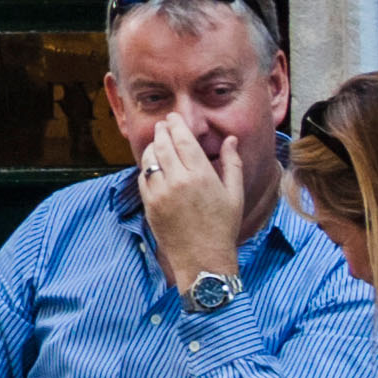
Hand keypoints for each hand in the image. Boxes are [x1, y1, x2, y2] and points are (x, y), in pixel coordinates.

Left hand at [137, 117, 246, 289]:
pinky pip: (143, 178)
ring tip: (157, 142)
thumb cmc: (223, 227)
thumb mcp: (234, 194)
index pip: (182, 139)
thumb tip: (230, 139)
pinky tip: (153, 165)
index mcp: (201, 175)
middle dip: (162, 130)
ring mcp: (160, 193)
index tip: (173, 118)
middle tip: (163, 124)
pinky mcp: (149, 205)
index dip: (176, 124)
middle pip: (163, 144)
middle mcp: (178, 181)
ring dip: (152, 146)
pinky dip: (147, 167)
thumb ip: (232, 162)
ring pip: (150, 159)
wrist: (203, 259)